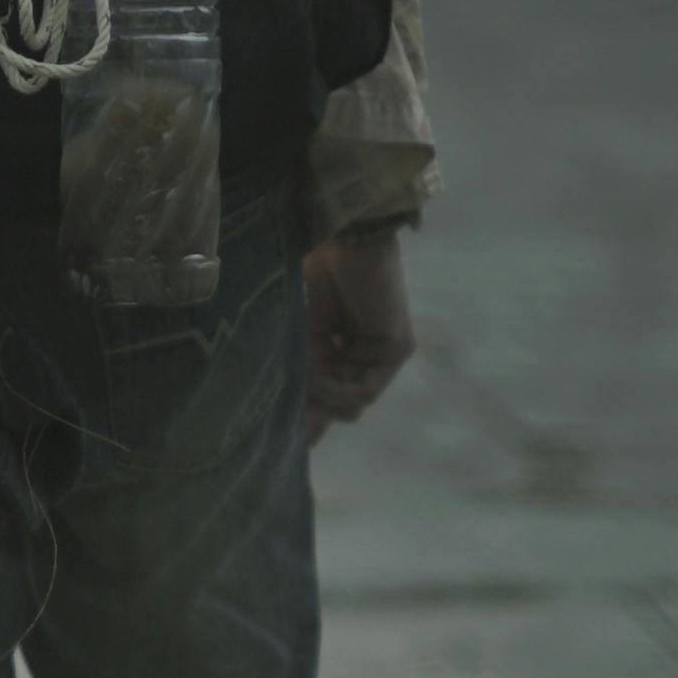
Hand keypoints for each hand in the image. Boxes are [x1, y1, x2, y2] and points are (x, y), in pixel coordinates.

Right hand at [305, 231, 413, 443]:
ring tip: (300, 379)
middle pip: (338, 404)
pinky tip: (318, 374)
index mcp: (334, 342)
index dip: (305, 417)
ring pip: (351, 403)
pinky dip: (337, 387)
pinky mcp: (396, 348)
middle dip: (313, 416)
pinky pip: (364, 388)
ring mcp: (380, 352)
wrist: (339, 231)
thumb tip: (290, 416)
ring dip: (321, 395)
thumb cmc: (309, 266)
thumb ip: (298, 367)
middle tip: (287, 432)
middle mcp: (360, 351)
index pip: (323, 392)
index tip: (280, 445)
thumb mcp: (296, 328)